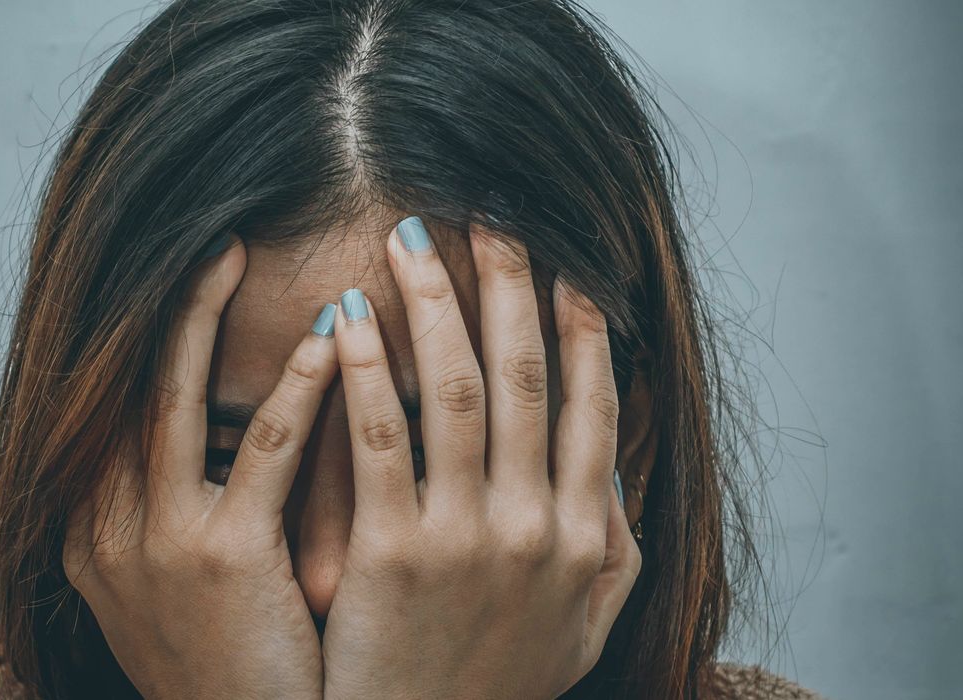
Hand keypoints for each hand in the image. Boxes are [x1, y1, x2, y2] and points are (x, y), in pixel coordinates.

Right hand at [63, 236, 334, 698]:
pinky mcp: (222, 559)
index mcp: (92, 532)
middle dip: (161, 307)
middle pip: (125, 386)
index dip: (141, 336)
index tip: (180, 277)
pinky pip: (263, 449)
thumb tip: (210, 440)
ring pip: (173, 398)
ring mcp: (157, 542)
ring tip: (236, 253)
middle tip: (204, 237)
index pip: (109, 407)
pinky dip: (295, 386)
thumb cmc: (224, 668)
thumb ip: (171, 513)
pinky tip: (331, 339)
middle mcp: (106, 528)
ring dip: (203, 317)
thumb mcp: (171, 590)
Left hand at [320, 219, 640, 698]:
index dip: (580, 326)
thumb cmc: (500, 683)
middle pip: (524, 375)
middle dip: (508, 284)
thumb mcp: (584, 624)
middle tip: (489, 215)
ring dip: (435, 304)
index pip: (593, 404)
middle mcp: (538, 525)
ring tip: (410, 239)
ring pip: (456, 389)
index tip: (564, 263)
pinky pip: (381, 439)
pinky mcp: (394, 553)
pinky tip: (348, 319)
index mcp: (587, 534)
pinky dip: (367, 372)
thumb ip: (612, 547)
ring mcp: (467, 536)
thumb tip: (615, 471)